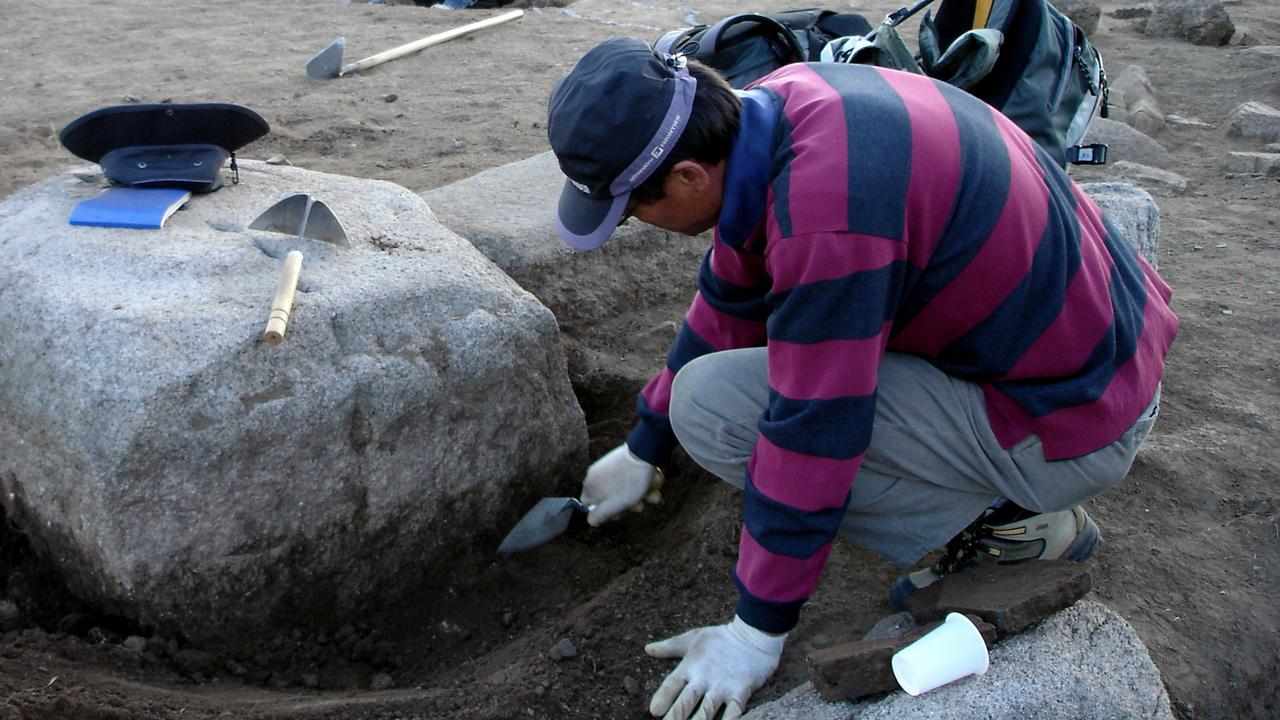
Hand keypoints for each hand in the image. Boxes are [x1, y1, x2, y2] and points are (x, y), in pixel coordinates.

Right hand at [580, 444, 661, 525]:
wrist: (645, 452)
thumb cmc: (629, 482)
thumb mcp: (612, 506)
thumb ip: (598, 516)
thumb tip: (591, 520)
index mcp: (589, 485)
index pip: (591, 506)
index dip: (606, 513)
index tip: (620, 512)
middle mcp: (596, 475)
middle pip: (610, 498)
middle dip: (628, 504)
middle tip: (640, 504)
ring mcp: (609, 466)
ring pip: (625, 489)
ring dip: (640, 494)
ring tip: (651, 492)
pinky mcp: (621, 460)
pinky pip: (630, 477)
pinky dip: (642, 481)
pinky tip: (652, 482)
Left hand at [646, 616, 785, 719]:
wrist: (753, 635)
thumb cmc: (721, 638)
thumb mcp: (693, 638)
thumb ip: (670, 647)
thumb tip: (648, 649)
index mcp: (690, 666)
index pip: (671, 684)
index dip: (663, 698)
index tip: (654, 711)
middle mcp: (704, 678)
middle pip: (686, 702)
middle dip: (676, 717)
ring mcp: (722, 687)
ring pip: (706, 712)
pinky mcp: (740, 692)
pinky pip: (733, 713)